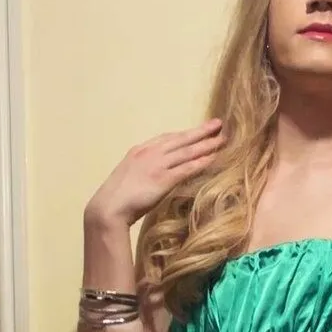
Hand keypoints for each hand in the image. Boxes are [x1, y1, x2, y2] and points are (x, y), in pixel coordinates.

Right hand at [84, 118, 225, 227]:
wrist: (109, 207)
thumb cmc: (117, 198)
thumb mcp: (130, 176)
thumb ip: (144, 170)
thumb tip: (156, 174)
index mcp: (140, 150)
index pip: (167, 138)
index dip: (185, 133)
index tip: (198, 130)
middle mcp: (150, 153)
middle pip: (181, 139)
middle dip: (201, 131)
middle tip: (218, 124)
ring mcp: (157, 165)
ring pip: (187, 151)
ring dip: (206, 145)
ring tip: (222, 139)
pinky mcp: (163, 179)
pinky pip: (187, 168)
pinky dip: (202, 162)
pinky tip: (214, 159)